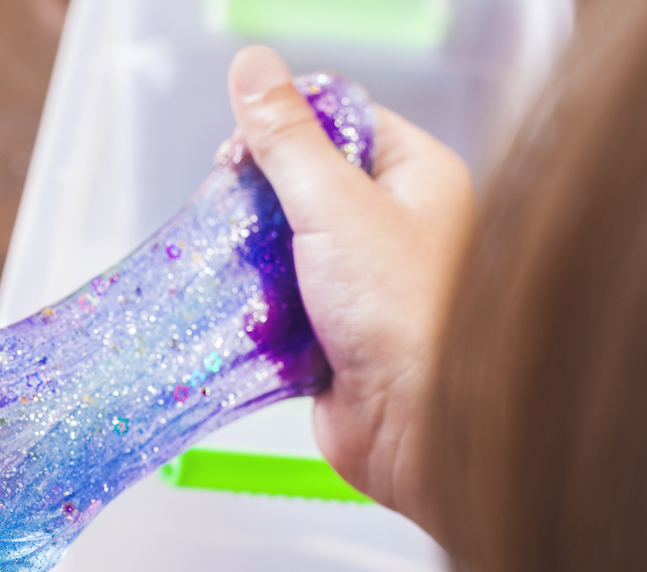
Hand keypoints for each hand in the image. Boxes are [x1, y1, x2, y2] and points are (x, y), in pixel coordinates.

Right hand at [228, 47, 474, 531]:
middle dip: (258, 199)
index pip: (342, 122)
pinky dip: (254, 305)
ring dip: (251, 256)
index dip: (286, 128)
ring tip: (229, 262)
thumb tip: (253, 69)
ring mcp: (362, 281)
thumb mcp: (333, 206)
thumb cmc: (403, 316)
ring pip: (284, 246)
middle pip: (304, 184)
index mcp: (416, 178)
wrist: (414, 427)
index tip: (240, 151)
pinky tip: (238, 308)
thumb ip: (286, 139)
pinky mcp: (332, 331)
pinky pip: (279, 302)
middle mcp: (394, 226)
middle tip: (229, 209)